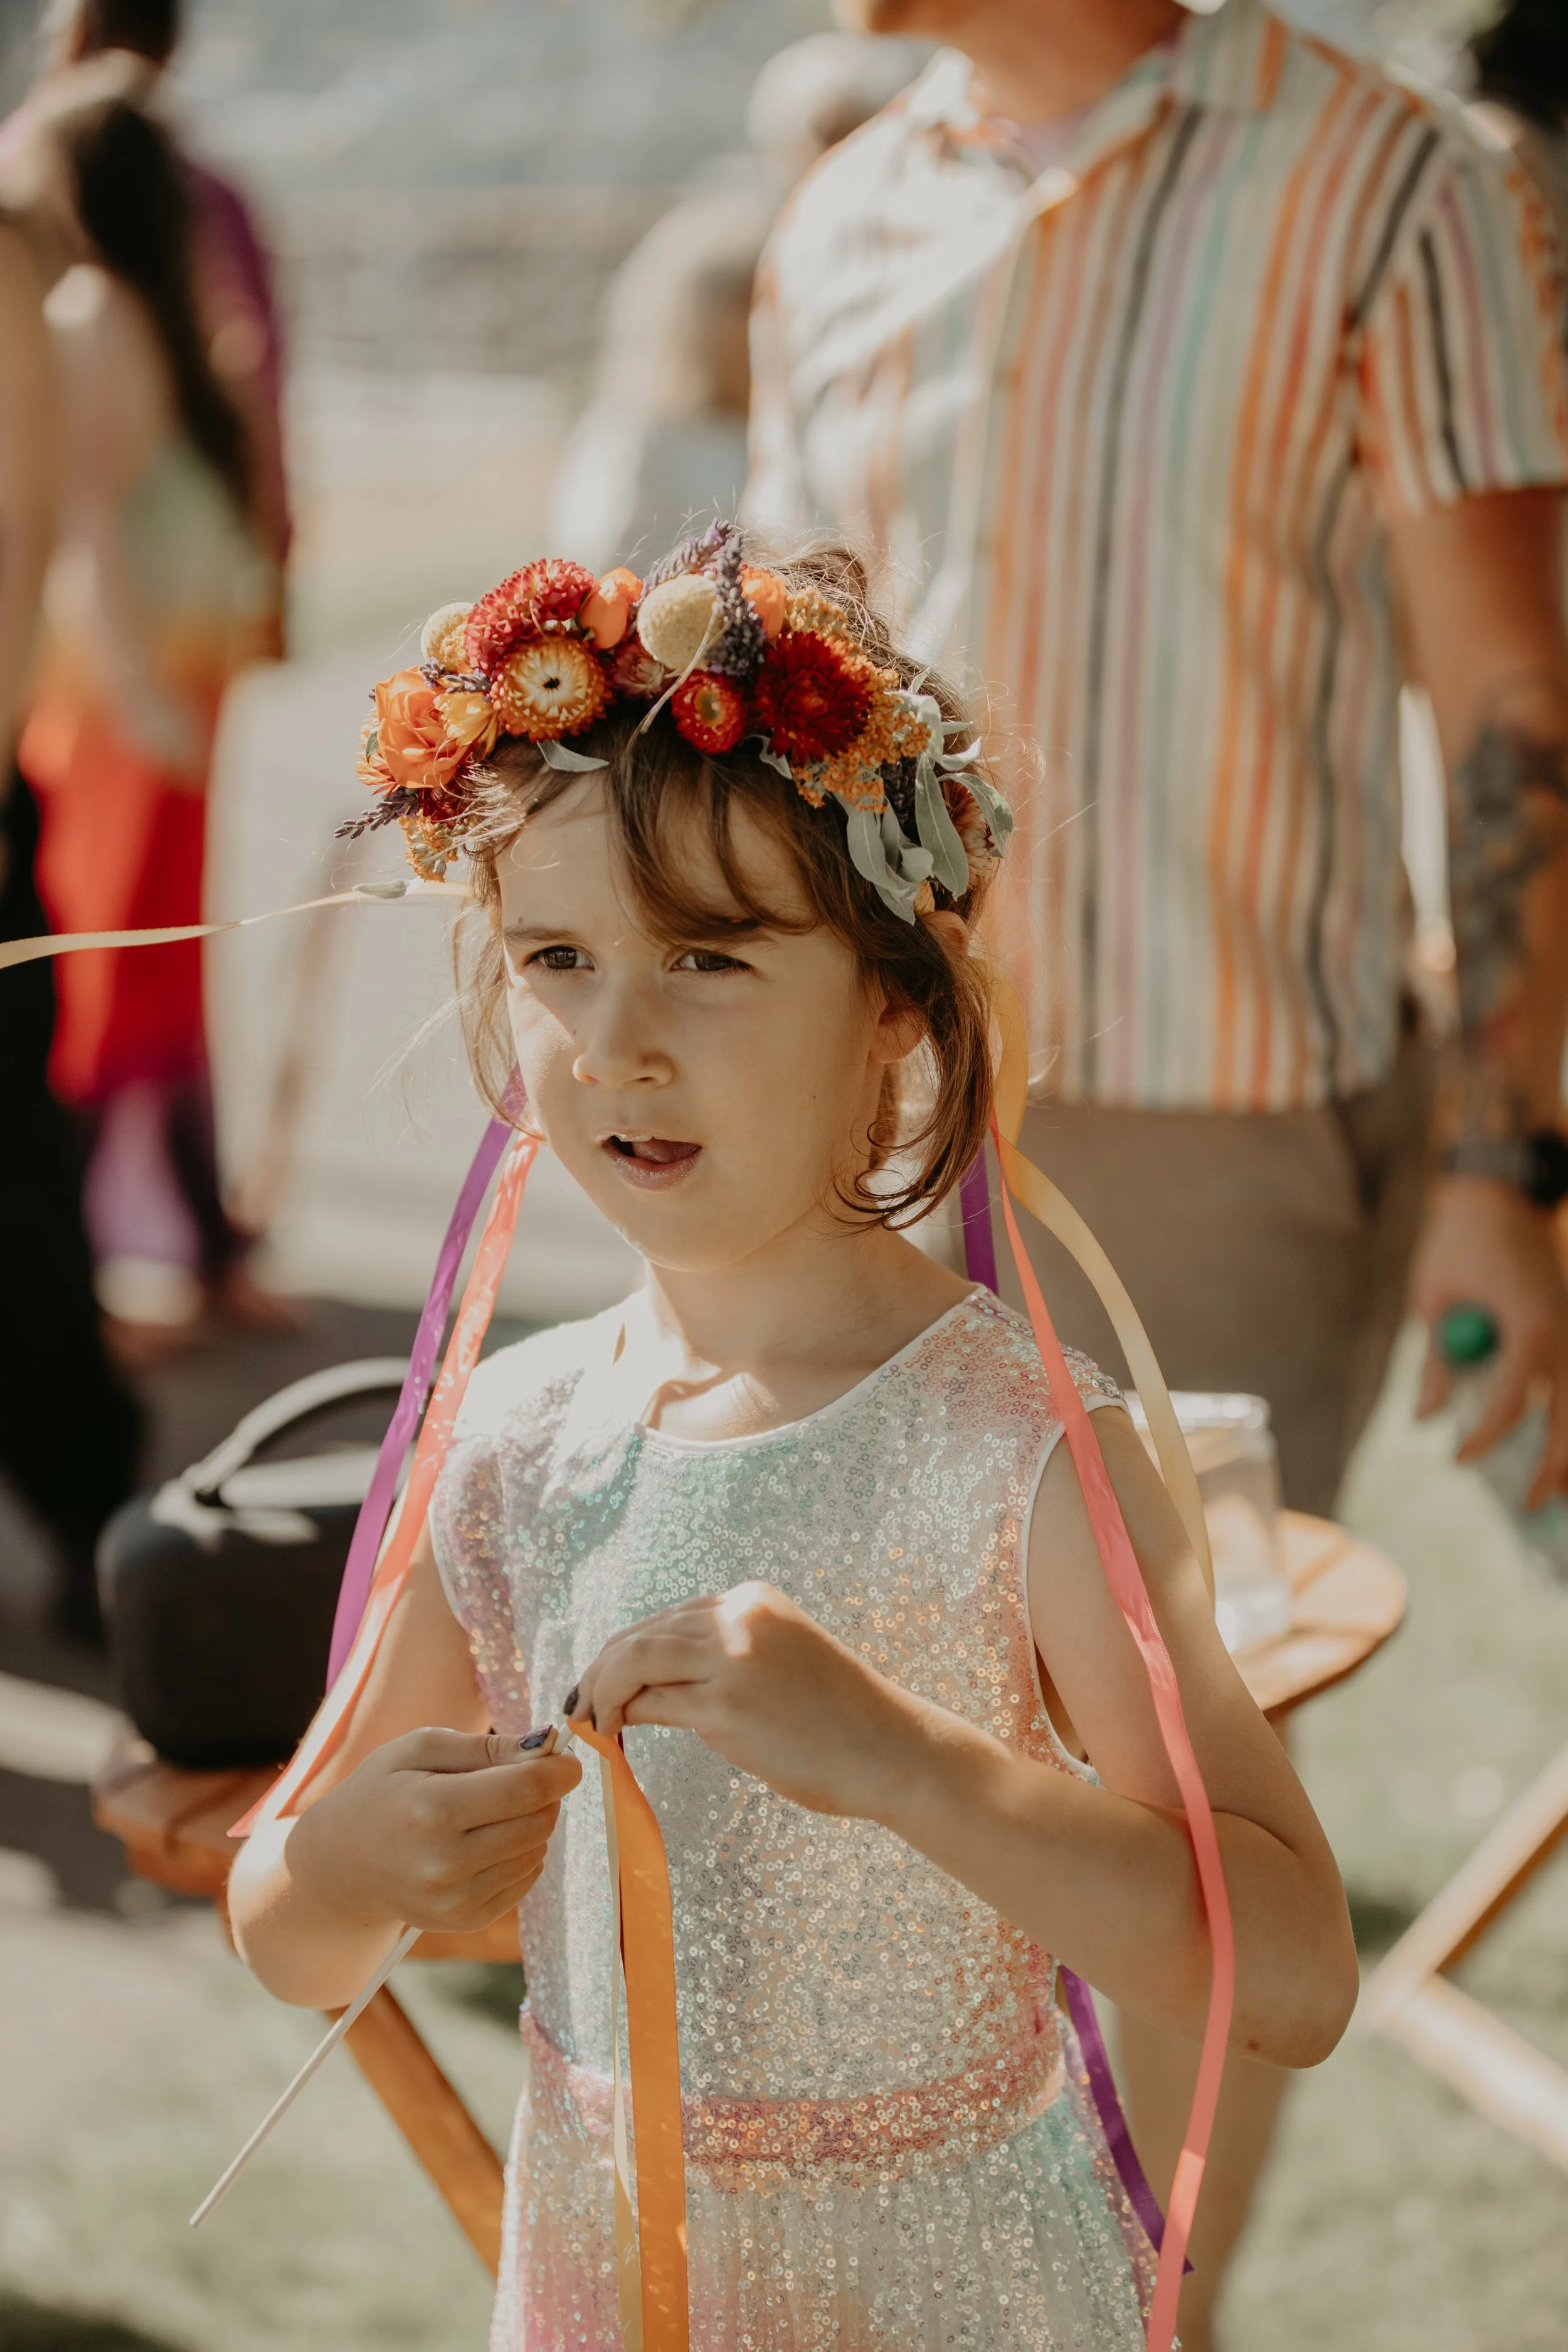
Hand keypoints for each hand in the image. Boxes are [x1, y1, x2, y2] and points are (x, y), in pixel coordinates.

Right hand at [287, 1728, 580, 1937]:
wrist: (340, 1864)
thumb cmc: (383, 1791)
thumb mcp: (421, 1748)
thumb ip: (486, 1746)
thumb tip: (546, 1745)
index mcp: (432, 1810)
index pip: (525, 1790)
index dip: (558, 1771)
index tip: (568, 1759)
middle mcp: (445, 1863)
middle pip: (537, 1823)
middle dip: (545, 1795)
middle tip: (524, 1778)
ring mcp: (455, 1900)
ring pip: (537, 1852)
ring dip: (533, 1824)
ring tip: (494, 1811)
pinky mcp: (465, 1920)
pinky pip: (525, 1880)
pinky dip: (522, 1854)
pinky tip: (488, 1841)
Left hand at [567, 1582, 923, 1820]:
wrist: (892, 1750)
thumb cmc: (841, 1720)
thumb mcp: (778, 1662)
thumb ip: (721, 1658)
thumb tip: (649, 1689)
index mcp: (753, 1600)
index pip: (667, 1618)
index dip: (624, 1650)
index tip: (600, 1680)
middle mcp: (739, 1617)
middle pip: (641, 1633)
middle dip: (599, 1668)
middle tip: (579, 1705)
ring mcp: (732, 1659)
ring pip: (634, 1659)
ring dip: (599, 1691)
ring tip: (589, 1722)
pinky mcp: (725, 1707)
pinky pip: (650, 1703)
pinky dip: (619, 1716)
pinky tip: (611, 1735)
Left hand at [1411, 1175, 1567, 1501]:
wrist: (1502, 1196)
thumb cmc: (1460, 1243)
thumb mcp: (1435, 1299)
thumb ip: (1435, 1361)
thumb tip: (1424, 1419)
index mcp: (1530, 1326)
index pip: (1510, 1401)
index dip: (1484, 1436)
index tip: (1458, 1458)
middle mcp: (1566, 1333)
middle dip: (1554, 1465)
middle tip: (1533, 1505)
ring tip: (1560, 1492)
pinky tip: (1566, 1441)